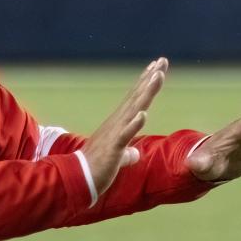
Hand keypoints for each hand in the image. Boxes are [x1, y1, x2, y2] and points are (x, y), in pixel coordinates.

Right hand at [81, 58, 167, 195]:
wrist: (78, 179)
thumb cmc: (97, 168)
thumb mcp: (116, 159)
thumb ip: (127, 154)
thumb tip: (135, 155)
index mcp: (118, 124)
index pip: (135, 99)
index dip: (146, 82)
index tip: (156, 67)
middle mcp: (117, 123)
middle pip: (137, 97)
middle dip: (150, 79)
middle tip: (162, 61)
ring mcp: (115, 134)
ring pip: (134, 109)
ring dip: (146, 92)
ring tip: (158, 76)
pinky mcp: (113, 148)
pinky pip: (125, 135)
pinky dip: (134, 124)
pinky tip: (143, 114)